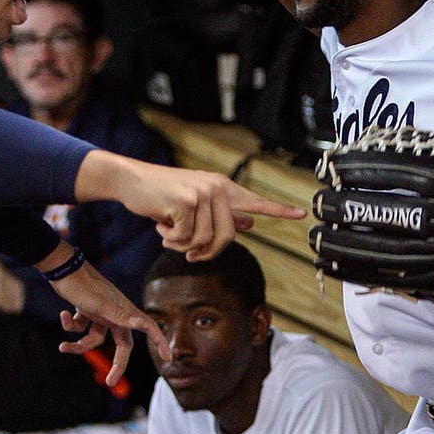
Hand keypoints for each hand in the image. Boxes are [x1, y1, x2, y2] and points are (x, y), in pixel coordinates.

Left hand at [44, 257, 169, 387]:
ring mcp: (100, 312)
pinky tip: (64, 314)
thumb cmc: (83, 286)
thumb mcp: (101, 306)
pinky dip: (71, 325)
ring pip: (94, 338)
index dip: (159, 342)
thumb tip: (141, 322)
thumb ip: (121, 316)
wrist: (62, 268)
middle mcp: (115, 313)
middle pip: (121, 344)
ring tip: (63, 347)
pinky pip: (82, 327)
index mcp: (124, 311)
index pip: (147, 328)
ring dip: (78, 344)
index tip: (168, 357)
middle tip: (109, 381)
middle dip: (114, 363)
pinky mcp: (86, 310)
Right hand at [74, 151, 306, 261]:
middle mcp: (217, 188)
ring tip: (169, 231)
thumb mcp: (194, 203)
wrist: (131, 181)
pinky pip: (185, 239)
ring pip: (204, 241)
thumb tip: (249, 222)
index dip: (279, 210)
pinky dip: (170, 240)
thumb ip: (222, 213)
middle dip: (206, 252)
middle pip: (227, 237)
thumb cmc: (162, 195)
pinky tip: (160, 225)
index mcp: (222, 188)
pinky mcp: (186, 202)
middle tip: (189, 253)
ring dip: (183, 245)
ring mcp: (202, 193)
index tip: (302, 214)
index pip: (255, 201)